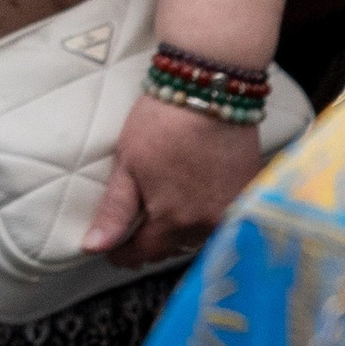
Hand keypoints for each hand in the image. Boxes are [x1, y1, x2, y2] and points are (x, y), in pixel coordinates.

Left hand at [82, 91, 265, 267]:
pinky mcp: (250, 195)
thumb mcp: (128, 164)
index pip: (143, 254)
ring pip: (200, 236)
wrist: (210, 92)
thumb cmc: (162, 123)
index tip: (113, 251)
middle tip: (137, 228)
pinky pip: (224, 220)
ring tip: (167, 213)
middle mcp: (206, 226)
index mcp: (172, 221)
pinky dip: (206, 214)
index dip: (123, 254)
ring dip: (182, 230)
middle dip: (153, 241)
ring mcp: (232, 212)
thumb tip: (94, 247)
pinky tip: (197, 197)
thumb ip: (115, 211)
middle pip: (173, 247)